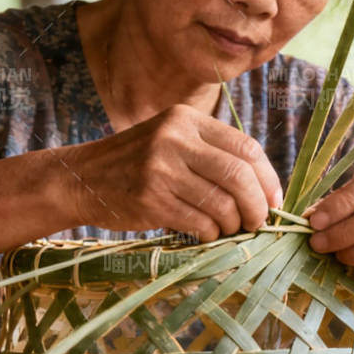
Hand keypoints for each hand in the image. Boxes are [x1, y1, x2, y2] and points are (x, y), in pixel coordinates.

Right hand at [57, 104, 282, 241]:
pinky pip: (199, 222)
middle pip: (239, 175)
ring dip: (233, 224)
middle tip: (258, 223)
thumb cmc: (136, 165)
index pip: (246, 148)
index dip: (268, 178)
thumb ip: (211, 154)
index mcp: (187, 120)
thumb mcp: (171, 140)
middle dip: (257, 206)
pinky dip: (210, 233)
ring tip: (228, 229)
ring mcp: (161, 169)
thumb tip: (265, 189)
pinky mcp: (151, 199)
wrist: (81, 179)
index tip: (272, 201)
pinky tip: (204, 233)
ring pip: (222, 203)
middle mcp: (175, 139)